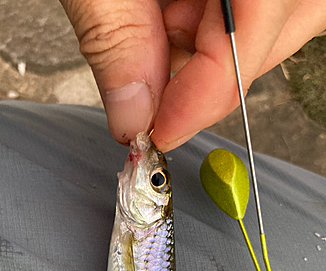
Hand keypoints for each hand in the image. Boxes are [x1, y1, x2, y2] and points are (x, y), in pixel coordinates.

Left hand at [60, 0, 325, 151]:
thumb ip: (117, 40)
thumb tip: (132, 114)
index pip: (254, 32)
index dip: (207, 96)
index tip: (160, 133)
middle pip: (277, 31)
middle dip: (211, 77)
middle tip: (155, 92)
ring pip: (272, 23)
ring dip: (209, 52)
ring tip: (155, 30)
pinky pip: (251, 4)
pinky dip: (207, 27)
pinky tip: (168, 14)